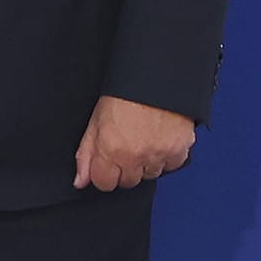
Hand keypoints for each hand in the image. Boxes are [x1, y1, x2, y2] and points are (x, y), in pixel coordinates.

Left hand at [74, 96, 195, 191]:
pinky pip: (171, 166)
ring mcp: (159, 155)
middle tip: (126, 146)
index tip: (107, 163)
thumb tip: (80, 180)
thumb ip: (87, 154)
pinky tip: (159, 139)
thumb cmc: (125, 94)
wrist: (157, 77)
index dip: (104, 172)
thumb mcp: (96, 120)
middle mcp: (135, 156)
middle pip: (128, 182)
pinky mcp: (180, 151)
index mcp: (111, 149)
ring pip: (150, 175)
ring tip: (143, 138)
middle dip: (125, 168)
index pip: (104, 183)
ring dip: (146, 163)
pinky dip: (166, 157)